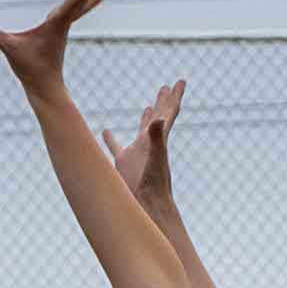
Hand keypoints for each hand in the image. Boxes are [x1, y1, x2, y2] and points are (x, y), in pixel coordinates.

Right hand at [0, 0, 116, 94]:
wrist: (44, 87)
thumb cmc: (29, 68)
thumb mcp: (8, 49)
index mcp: (57, 24)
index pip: (75, 2)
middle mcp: (64, 22)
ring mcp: (65, 26)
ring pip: (85, 4)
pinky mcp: (61, 30)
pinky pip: (79, 10)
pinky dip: (88, 0)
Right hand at [102, 79, 184, 207]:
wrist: (147, 206)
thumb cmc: (154, 184)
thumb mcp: (156, 157)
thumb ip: (157, 138)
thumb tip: (159, 119)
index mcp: (159, 139)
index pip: (169, 112)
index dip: (174, 97)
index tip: (181, 82)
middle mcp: (150, 143)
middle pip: (158, 117)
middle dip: (163, 101)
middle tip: (166, 87)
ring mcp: (137, 153)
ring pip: (141, 130)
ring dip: (146, 117)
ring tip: (149, 106)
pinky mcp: (124, 163)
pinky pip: (115, 147)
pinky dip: (110, 139)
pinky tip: (105, 131)